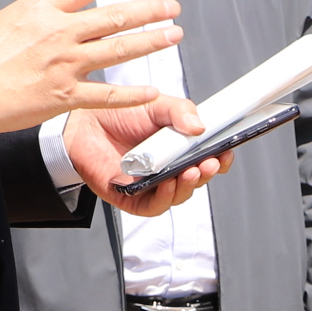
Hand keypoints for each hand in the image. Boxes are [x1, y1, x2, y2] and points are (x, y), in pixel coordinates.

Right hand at [0, 0, 180, 137]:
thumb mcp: (2, 19)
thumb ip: (33, 16)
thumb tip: (49, 15)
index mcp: (40, 8)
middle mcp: (58, 32)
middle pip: (114, 16)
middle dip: (148, 10)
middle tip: (171, 7)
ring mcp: (65, 64)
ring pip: (119, 49)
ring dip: (150, 41)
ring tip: (172, 35)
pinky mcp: (64, 96)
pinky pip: (108, 94)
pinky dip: (133, 94)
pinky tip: (153, 90)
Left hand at [64, 101, 227, 218]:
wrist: (84, 122)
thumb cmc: (121, 114)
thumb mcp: (157, 105)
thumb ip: (180, 111)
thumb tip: (200, 127)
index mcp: (179, 149)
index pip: (207, 160)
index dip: (220, 159)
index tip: (227, 151)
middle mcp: (169, 169)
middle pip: (196, 180)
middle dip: (206, 173)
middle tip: (210, 162)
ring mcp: (152, 185)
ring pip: (178, 195)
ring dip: (188, 185)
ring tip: (191, 171)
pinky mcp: (132, 198)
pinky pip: (153, 205)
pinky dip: (164, 196)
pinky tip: (167, 183)